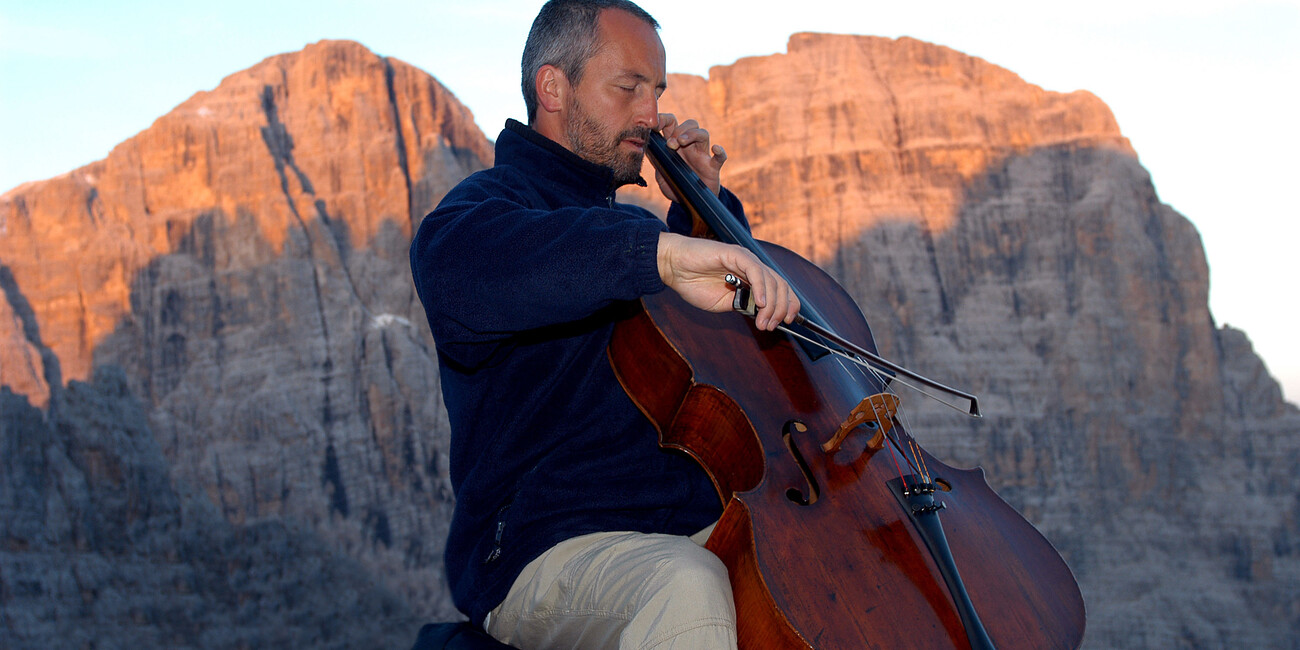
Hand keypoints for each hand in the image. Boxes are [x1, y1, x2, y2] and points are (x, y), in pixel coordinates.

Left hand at [656, 113, 725, 199]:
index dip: (664, 119)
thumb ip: (656, 163)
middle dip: (679, 129)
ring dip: (692, 134)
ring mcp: (702, 155)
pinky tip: (715, 149)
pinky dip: (720, 151)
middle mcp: (689, 147)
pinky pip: (720, 157)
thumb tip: (648, 150)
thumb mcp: (661, 175)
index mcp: (675, 146)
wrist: (690, 203)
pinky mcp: (712, 167)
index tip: (655, 125)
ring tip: (681, 142)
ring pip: (703, 133)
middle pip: (690, 124)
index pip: (672, 124)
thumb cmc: (676, 186)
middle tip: (670, 144)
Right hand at [656, 232, 799, 330]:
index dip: (788, 304)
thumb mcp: (723, 304)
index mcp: (751, 278)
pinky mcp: (735, 254)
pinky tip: (759, 302)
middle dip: (780, 309)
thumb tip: (761, 315)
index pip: (780, 289)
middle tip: (769, 325)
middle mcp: (752, 267)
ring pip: (771, 279)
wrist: (673, 268)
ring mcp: (745, 259)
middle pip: (780, 285)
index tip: (788, 322)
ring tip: (763, 321)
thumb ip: (742, 306)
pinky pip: (755, 270)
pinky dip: (761, 287)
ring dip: (771, 304)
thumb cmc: (694, 284)